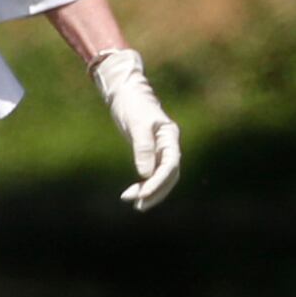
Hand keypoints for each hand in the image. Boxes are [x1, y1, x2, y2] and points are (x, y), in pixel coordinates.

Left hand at [94, 48, 182, 209]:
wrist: (125, 91)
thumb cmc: (132, 104)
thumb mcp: (136, 124)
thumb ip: (142, 148)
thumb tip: (145, 174)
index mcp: (170, 136)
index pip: (170, 165)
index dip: (158, 183)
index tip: (142, 195)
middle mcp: (169, 145)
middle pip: (169, 175)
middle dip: (155, 191)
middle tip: (137, 205)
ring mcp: (161, 149)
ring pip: (162, 177)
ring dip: (150, 191)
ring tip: (134, 204)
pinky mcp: (151, 152)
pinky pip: (152, 173)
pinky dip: (144, 184)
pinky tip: (133, 193)